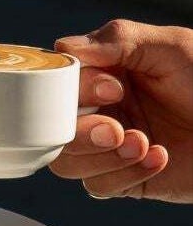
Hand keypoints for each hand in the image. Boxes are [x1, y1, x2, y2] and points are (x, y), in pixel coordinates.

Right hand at [49, 20, 192, 202]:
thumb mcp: (172, 47)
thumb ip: (118, 39)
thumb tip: (64, 46)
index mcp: (107, 75)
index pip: (59, 86)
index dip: (74, 92)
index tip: (111, 89)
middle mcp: (102, 111)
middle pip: (53, 130)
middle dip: (83, 133)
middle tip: (118, 130)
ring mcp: (109, 147)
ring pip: (67, 162)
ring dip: (103, 157)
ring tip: (143, 145)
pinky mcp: (121, 179)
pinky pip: (97, 186)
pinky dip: (126, 174)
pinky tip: (158, 158)